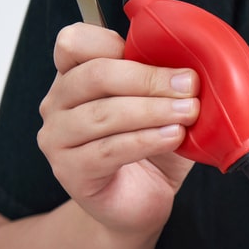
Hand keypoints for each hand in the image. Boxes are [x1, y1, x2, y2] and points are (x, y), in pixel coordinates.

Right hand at [37, 23, 199, 236]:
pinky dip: (146, 140)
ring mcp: (58, 139)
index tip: (158, 54)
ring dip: (152, 111)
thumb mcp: (162, 111)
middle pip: (94, 76)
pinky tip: (173, 137)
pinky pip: (109, 150)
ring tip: (188, 112)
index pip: (75, 44)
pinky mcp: (71, 171)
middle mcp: (58, 104)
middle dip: (148, 79)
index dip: (113, 43)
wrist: (140, 205)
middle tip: (189, 87)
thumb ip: (165, 86)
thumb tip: (191, 70)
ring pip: (103, 114)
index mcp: (74, 78)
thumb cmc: (151, 154)